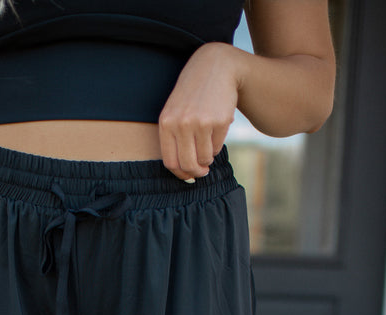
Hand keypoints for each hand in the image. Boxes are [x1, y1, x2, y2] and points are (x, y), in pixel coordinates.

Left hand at [158, 42, 244, 181]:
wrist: (215, 67)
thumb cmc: (192, 94)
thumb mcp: (175, 111)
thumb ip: (174, 138)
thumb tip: (183, 171)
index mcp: (166, 123)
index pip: (170, 162)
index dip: (180, 174)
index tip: (188, 175)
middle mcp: (181, 124)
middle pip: (187, 164)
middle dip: (196, 172)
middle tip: (202, 172)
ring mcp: (200, 122)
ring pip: (204, 158)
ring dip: (208, 159)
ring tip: (208, 146)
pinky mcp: (219, 121)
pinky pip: (217, 147)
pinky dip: (217, 146)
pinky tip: (216, 131)